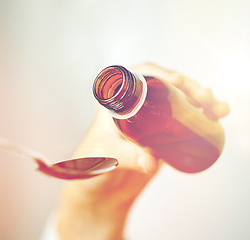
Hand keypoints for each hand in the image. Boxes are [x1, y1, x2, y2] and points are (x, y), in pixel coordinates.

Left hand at [57, 63, 229, 239]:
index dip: (159, 74)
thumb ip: (124, 158)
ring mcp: (150, 123)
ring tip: (218, 108)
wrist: (100, 192)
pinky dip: (201, 117)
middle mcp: (135, 109)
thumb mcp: (104, 158)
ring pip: (178, 102)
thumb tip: (150, 161)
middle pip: (164, 87)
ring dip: (200, 100)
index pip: (137, 78)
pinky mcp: (162, 139)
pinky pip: (184, 122)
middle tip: (205, 97)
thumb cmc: (90, 168)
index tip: (178, 81)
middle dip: (188, 87)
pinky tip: (216, 119)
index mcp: (116, 104)